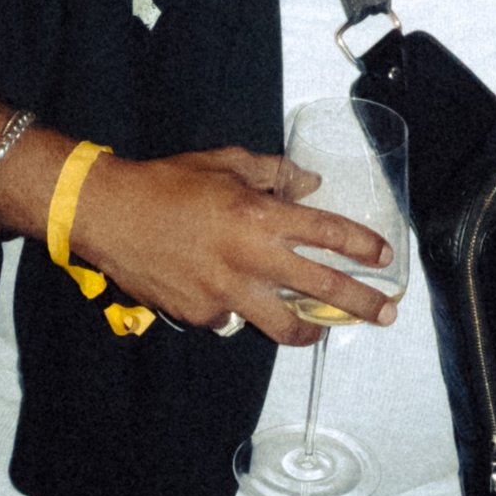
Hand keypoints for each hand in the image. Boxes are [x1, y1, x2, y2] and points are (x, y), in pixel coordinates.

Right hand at [66, 145, 398, 346]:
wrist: (109, 214)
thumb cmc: (169, 182)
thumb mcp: (226, 164)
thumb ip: (273, 175)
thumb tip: (309, 184)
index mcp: (260, 217)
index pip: (329, 234)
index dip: (363, 247)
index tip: (385, 257)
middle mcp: (250, 260)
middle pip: (322, 288)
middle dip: (362, 303)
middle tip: (386, 313)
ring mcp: (227, 295)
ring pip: (284, 325)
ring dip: (309, 329)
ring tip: (320, 330)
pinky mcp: (202, 316)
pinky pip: (234, 319)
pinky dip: (239, 310)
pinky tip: (229, 296)